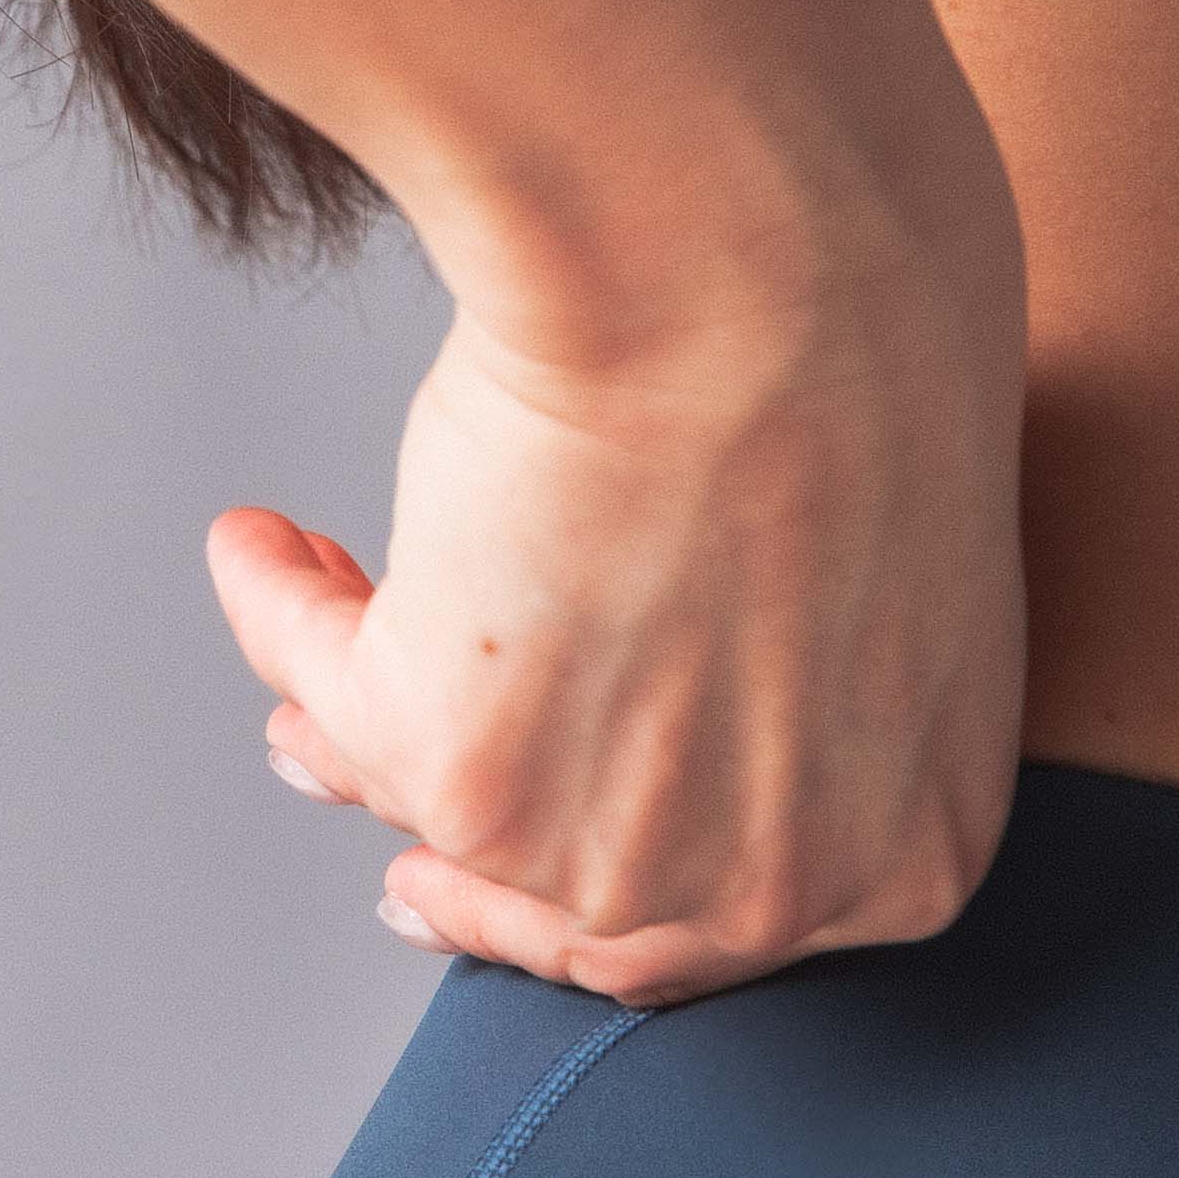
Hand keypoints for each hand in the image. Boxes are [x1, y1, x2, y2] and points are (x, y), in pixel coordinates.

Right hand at [206, 66, 1030, 1005]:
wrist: (760, 256)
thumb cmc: (866, 332)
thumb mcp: (900, 561)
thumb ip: (806, 677)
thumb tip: (674, 655)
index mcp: (915, 850)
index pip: (747, 921)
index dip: (617, 886)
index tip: (536, 864)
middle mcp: (774, 895)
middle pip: (590, 911)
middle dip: (478, 864)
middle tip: (407, 834)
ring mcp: (621, 857)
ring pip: (450, 813)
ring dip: (359, 725)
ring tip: (316, 636)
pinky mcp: (472, 777)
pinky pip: (336, 696)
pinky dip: (282, 616)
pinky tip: (263, 546)